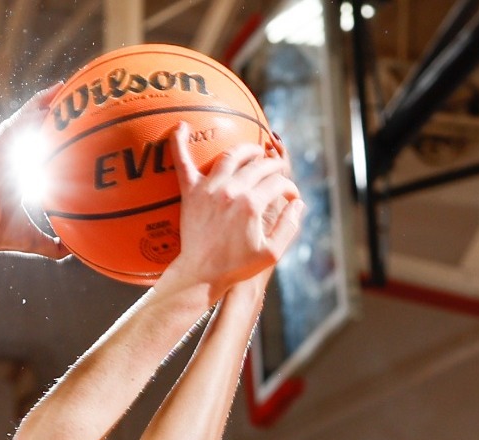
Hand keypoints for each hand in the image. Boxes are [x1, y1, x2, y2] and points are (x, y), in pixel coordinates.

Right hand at [0, 86, 69, 259]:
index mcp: (15, 173)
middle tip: (70, 95)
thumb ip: (53, 246)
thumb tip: (73, 252)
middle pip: (29, 126)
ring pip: (22, 120)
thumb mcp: (34, 239)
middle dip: (48, 109)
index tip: (70, 123)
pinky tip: (46, 103)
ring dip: (41, 104)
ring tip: (61, 89)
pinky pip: (13, 125)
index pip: (35, 146)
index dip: (51, 132)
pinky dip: (29, 113)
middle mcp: (6, 158)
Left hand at [159, 123, 303, 296]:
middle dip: (274, 166)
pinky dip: (180, 142)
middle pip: (259, 165)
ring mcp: (209, 189)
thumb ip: (290, 226)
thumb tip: (298, 202)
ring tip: (254, 151)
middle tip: (275, 171)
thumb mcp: (272, 252)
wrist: (201, 274)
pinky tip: (181, 125)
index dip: (288, 188)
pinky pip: (182, 162)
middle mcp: (232, 191)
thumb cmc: (237, 267)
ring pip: (231, 155)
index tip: (289, 196)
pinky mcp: (191, 192)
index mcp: (253, 204)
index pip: (278, 183)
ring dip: (247, 149)